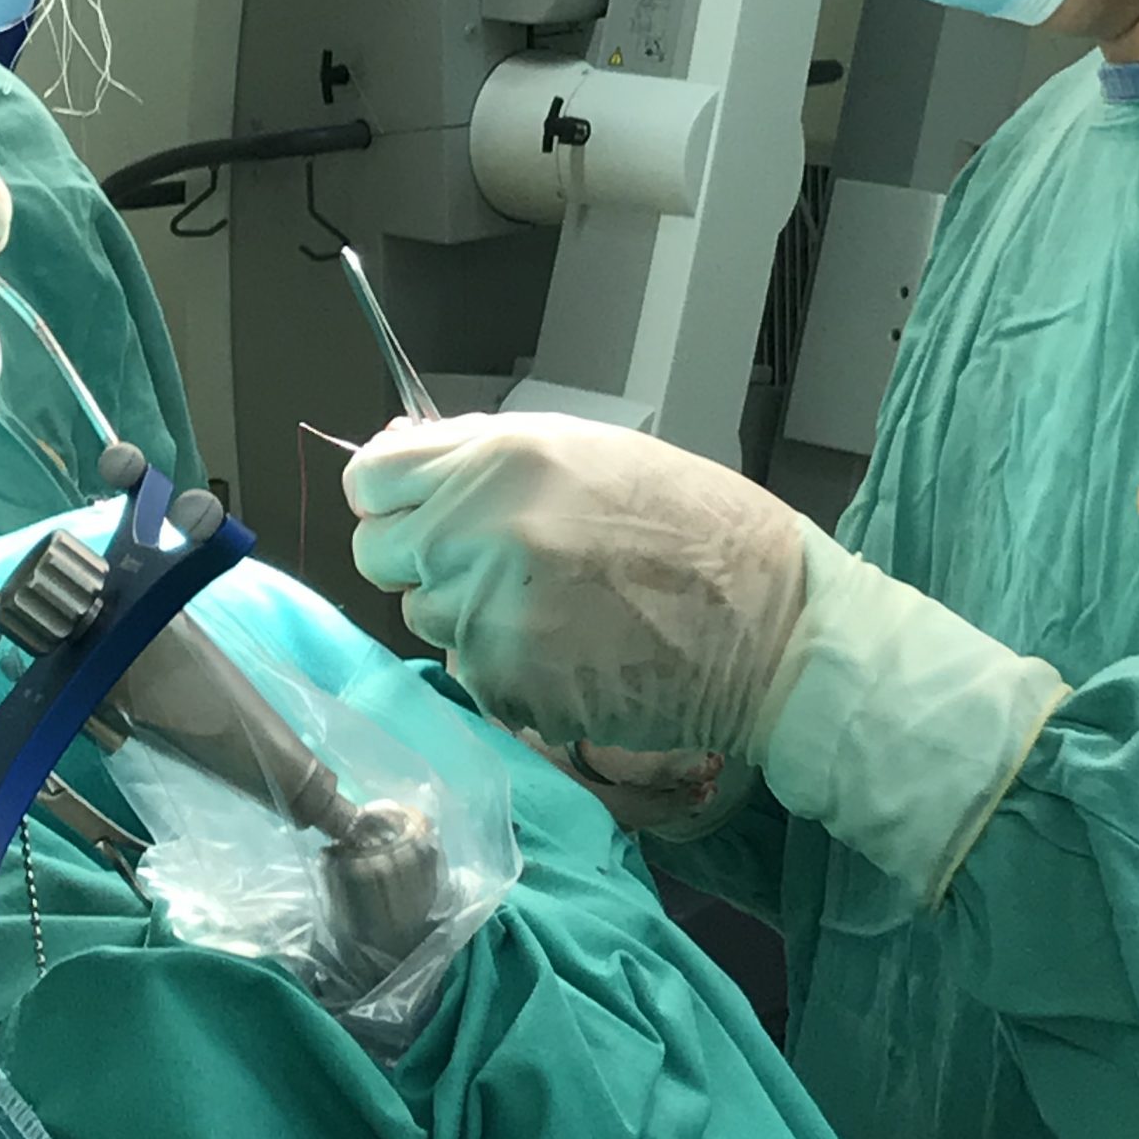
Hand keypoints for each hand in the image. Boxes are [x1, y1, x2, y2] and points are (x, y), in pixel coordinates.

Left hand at [349, 411, 1071, 907]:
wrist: (768, 630)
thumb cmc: (695, 527)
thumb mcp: (589, 450)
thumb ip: (483, 454)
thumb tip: (398, 458)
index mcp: (499, 462)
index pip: (370, 478)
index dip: (391, 492)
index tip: (416, 503)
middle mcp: (477, 537)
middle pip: (378, 551)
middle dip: (419, 553)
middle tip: (486, 555)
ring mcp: (486, 619)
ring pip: (423, 614)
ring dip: (463, 608)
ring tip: (547, 599)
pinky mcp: (504, 687)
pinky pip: (467, 668)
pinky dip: (501, 661)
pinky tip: (566, 644)